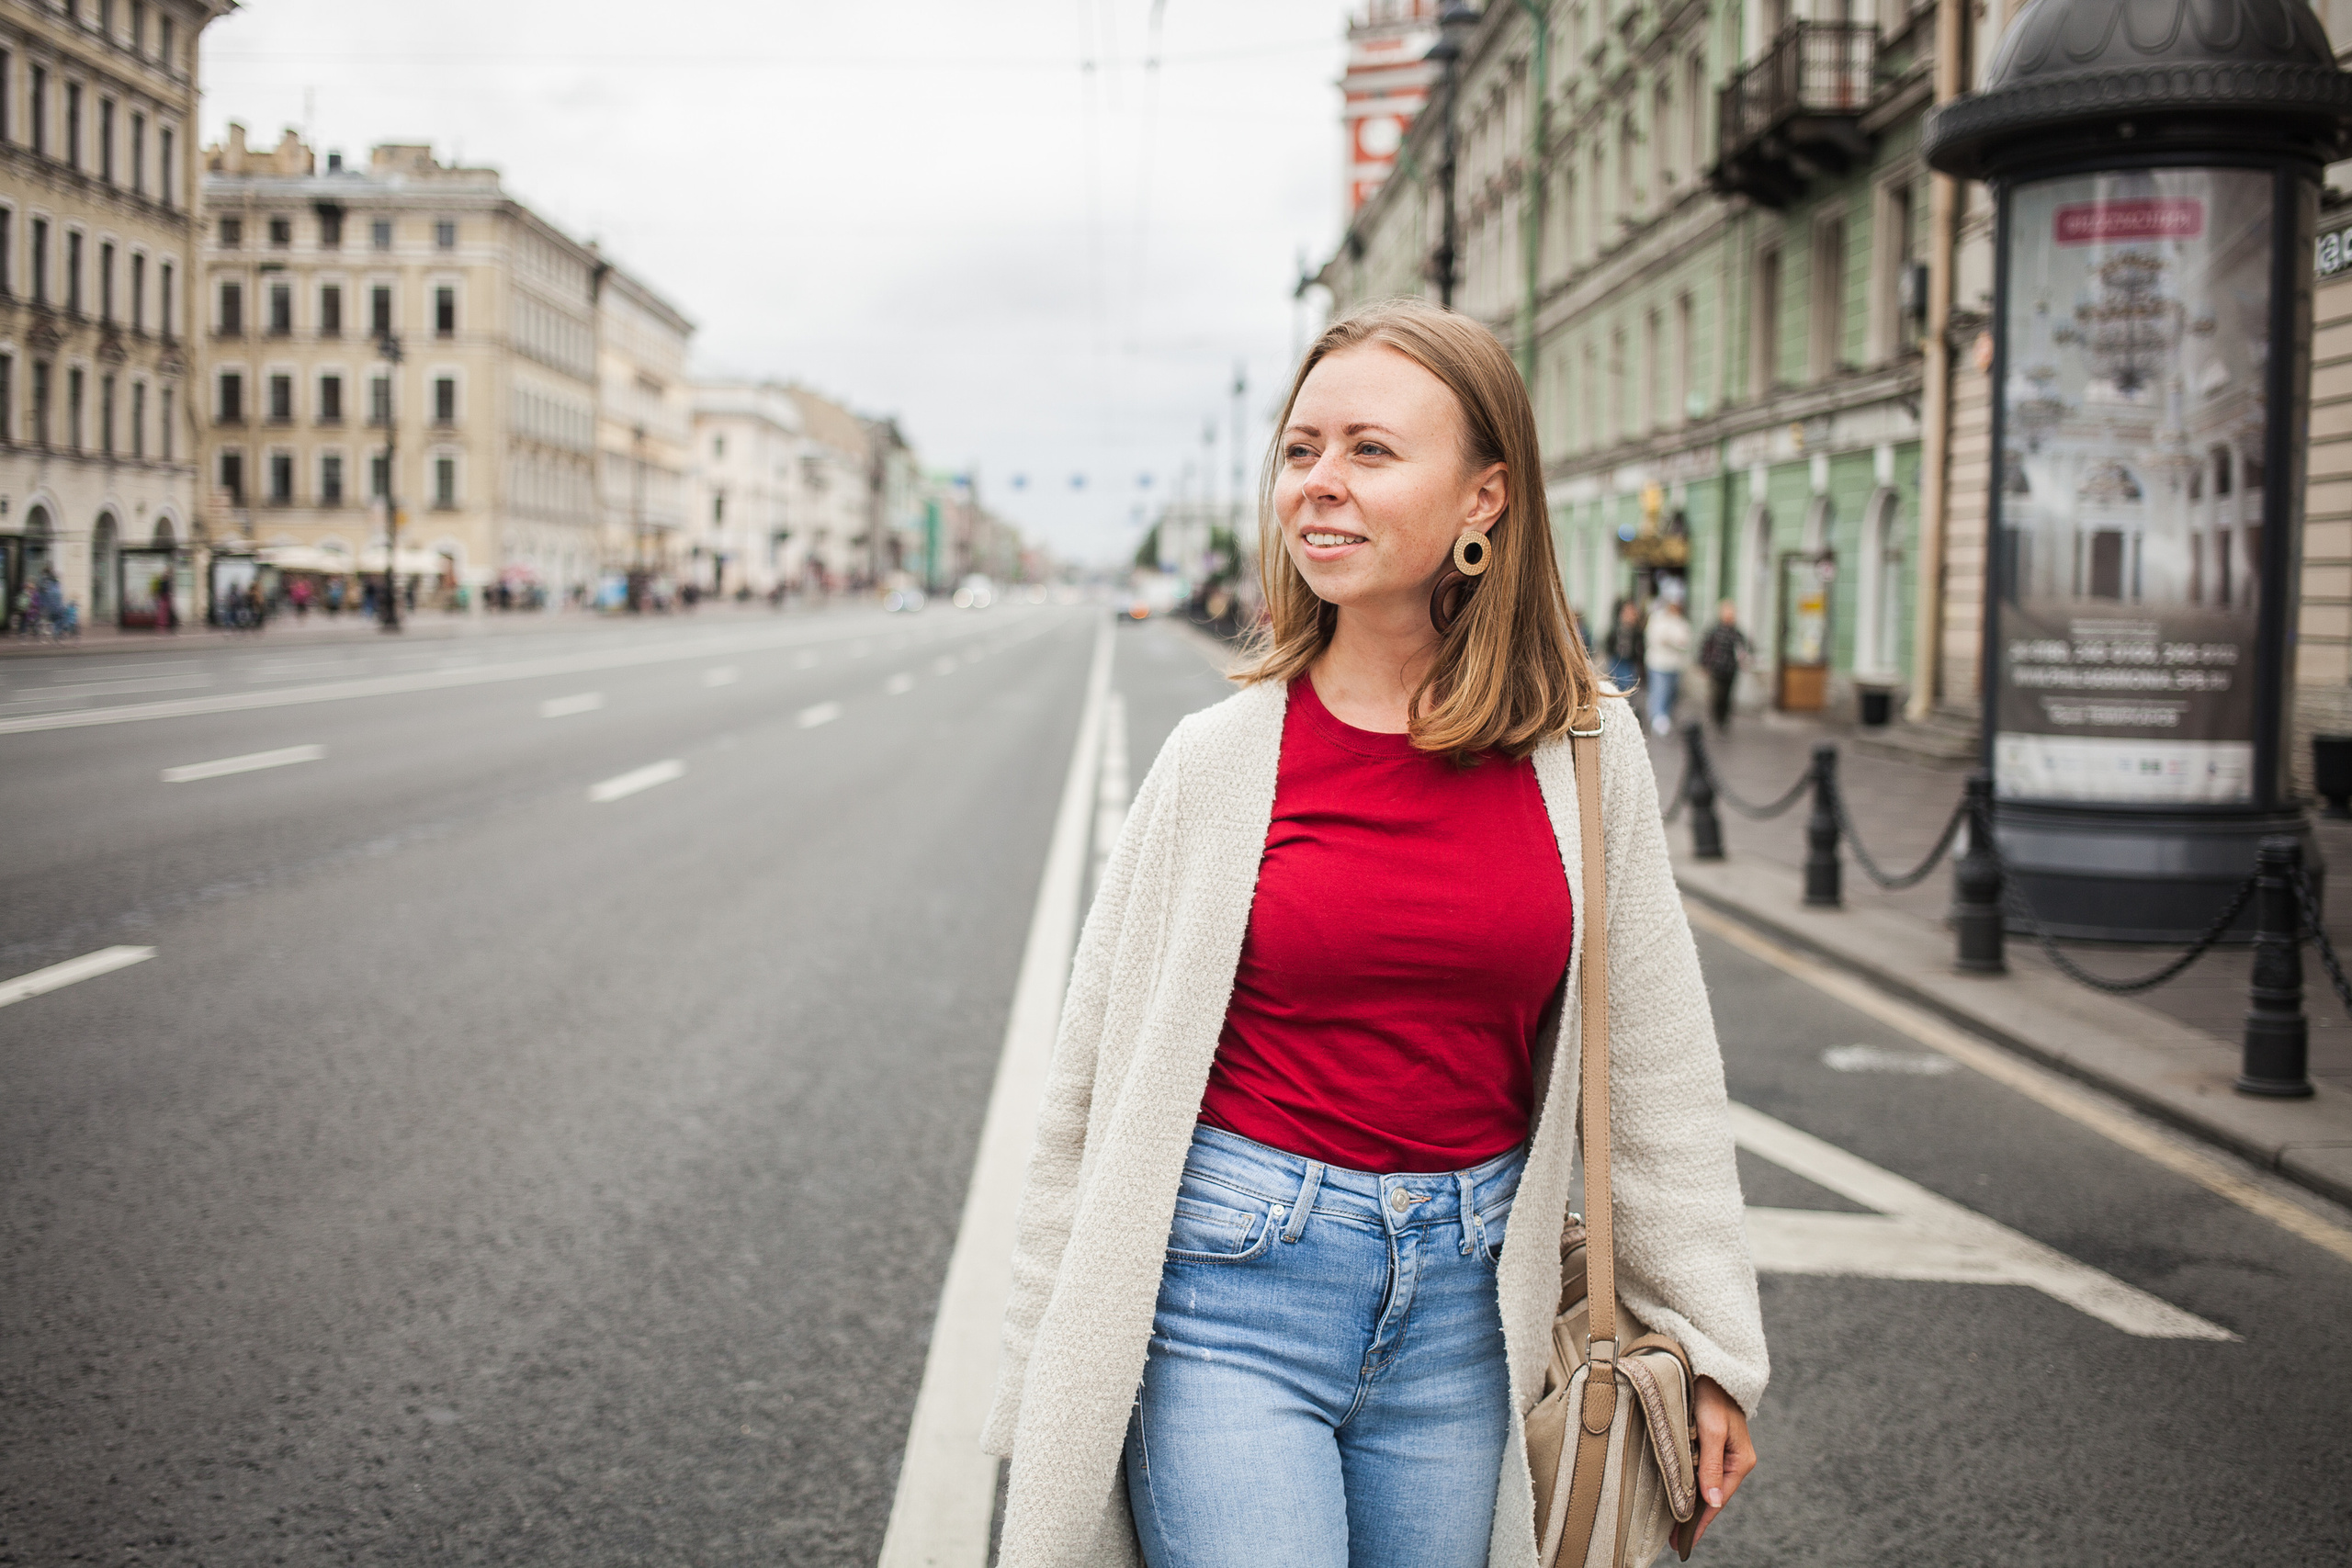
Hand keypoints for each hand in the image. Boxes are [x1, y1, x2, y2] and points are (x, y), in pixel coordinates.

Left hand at [1688, 1375, 1755, 1551]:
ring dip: (1692, 1504)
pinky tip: (1681, 1495)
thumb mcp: (1711, 1431)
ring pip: (1705, 1486)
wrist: (1711, 1367)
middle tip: (1674, 1541)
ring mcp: (1724, 1453)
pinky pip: (1702, 1472)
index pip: (1717, 1500)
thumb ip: (1711, 1465)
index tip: (1684, 1542)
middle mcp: (1734, 1460)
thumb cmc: (1713, 1396)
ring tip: (1675, 1526)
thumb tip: (1712, 1501)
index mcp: (1739, 1461)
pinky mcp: (1712, 1443)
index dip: (1700, 1522)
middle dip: (1694, 1519)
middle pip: (1712, 1497)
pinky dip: (1691, 1487)